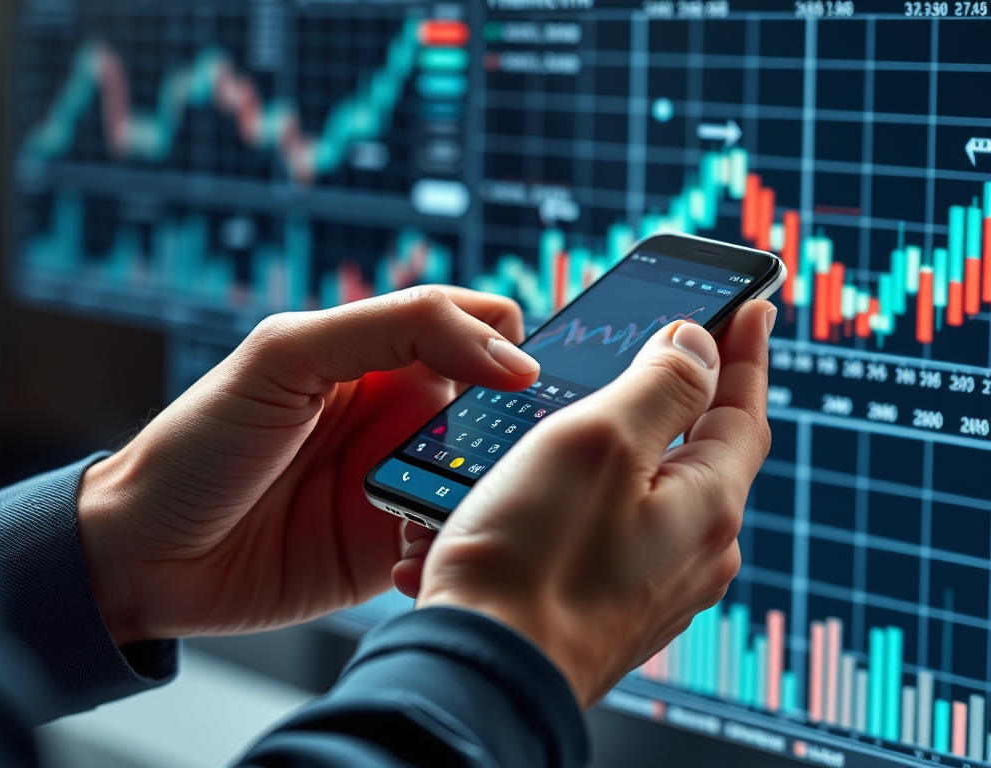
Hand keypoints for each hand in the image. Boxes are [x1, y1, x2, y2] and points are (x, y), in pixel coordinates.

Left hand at [76, 287, 539, 645]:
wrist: (141, 555)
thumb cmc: (198, 442)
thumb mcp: (288, 354)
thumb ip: (399, 327)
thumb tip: (508, 356)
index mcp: (384, 355)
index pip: (482, 327)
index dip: (511, 346)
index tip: (518, 385)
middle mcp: (401, 415)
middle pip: (501, 407)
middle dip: (512, 432)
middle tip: (494, 462)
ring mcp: (400, 483)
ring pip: (488, 480)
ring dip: (482, 499)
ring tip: (441, 516)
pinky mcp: (390, 549)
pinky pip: (451, 544)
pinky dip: (448, 552)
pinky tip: (404, 562)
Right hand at [401, 301, 774, 707]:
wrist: (485, 673)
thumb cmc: (533, 561)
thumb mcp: (600, 442)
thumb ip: (660, 386)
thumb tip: (699, 346)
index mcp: (707, 505)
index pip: (743, 410)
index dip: (746, 351)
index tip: (754, 306)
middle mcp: (696, 552)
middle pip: (708, 451)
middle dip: (694, 395)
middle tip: (680, 347)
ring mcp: (657, 586)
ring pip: (660, 490)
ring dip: (639, 443)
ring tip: (607, 409)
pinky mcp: (614, 605)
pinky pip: (623, 529)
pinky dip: (603, 491)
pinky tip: (562, 485)